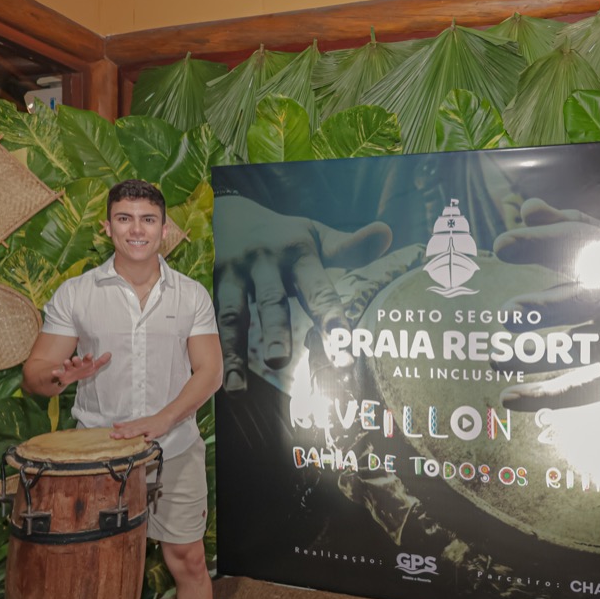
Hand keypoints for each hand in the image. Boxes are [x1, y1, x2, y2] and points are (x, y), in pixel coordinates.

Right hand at [51, 352, 110, 386]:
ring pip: (67, 365)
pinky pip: (58, 373)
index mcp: (84, 363)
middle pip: (76, 361)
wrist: (69, 378)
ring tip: (66, 361)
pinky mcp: (62, 375)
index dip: (88, 358)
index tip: (90, 355)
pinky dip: (56, 372)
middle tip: (76, 358)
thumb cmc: (82, 371)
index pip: (87, 360)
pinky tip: (54, 372)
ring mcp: (68, 369)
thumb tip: (110, 353)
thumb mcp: (92, 368)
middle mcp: (76, 365)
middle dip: (77, 360)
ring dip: (67, 363)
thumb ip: (101, 361)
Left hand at [111, 413, 174, 440]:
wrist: (164, 418)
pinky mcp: (155, 432)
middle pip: (130, 429)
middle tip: (114, 436)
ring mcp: (148, 429)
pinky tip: (146, 440)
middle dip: (122, 433)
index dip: (118, 431)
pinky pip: (152, 435)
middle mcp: (140, 426)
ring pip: (139, 431)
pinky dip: (149, 437)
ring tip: (126, 437)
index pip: (125, 427)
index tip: (110, 434)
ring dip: (133, 434)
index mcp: (136, 424)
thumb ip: (126, 424)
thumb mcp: (137, 422)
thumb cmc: (151, 422)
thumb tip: (115, 425)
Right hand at [215, 196, 391, 392]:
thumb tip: (386, 234)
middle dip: (276, 332)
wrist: (231, 212)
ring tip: (239, 386)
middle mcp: (265, 265)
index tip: (344, 345)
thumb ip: (348, 246)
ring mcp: (236, 276)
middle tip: (280, 361)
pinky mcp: (213, 288)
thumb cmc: (285, 236)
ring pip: (235, 315)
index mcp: (298, 255)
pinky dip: (220, 353)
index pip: (317, 289)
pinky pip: (216, 323)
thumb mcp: (316, 235)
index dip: (330, 317)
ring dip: (236, 351)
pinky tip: (225, 384)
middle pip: (271, 302)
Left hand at [492, 198, 599, 409]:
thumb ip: (563, 225)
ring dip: (539, 357)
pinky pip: (581, 387)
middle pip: (582, 301)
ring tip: (498, 358)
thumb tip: (527, 209)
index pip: (577, 245)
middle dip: (546, 308)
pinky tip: (509, 396)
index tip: (501, 247)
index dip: (540, 243)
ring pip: (580, 350)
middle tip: (509, 315)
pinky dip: (546, 396)